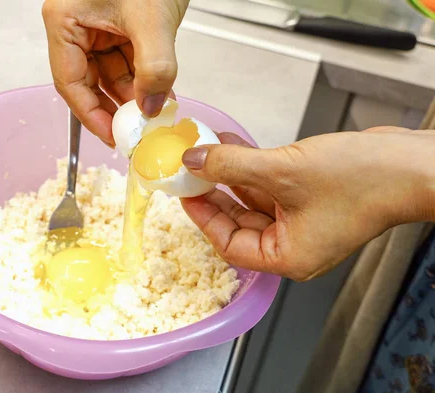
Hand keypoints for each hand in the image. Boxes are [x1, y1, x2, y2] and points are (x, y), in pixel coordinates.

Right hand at [42, 0, 187, 145]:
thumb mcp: (151, 20)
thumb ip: (153, 69)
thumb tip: (150, 107)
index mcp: (65, 20)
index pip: (70, 83)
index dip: (91, 115)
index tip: (112, 137)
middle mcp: (77, 25)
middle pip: (88, 82)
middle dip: (115, 107)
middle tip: (134, 131)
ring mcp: (98, 26)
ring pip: (109, 75)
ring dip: (132, 96)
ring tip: (152, 114)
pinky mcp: (119, 26)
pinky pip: (126, 62)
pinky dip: (142, 80)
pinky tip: (158, 94)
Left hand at [180, 128, 434, 280]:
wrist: (413, 163)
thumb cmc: (362, 181)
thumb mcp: (283, 171)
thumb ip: (231, 167)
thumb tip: (193, 160)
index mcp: (287, 256)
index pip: (229, 244)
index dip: (202, 217)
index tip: (184, 192)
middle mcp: (294, 244)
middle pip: (238, 222)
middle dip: (213, 194)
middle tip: (189, 171)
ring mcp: (303, 221)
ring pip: (253, 201)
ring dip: (230, 176)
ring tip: (205, 151)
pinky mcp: (311, 199)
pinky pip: (271, 187)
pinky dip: (251, 169)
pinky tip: (232, 147)